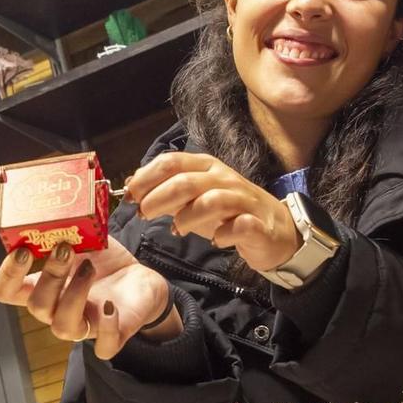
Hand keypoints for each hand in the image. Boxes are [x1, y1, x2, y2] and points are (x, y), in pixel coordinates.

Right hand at [0, 237, 176, 359]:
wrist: (139, 280)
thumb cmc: (103, 262)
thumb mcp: (84, 241)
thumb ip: (67, 231)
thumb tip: (57, 208)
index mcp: (43, 288)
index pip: (7, 292)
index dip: (7, 275)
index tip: (21, 250)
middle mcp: (56, 310)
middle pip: (37, 306)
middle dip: (50, 276)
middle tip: (64, 249)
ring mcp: (83, 326)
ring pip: (63, 326)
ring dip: (73, 294)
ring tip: (89, 267)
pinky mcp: (111, 336)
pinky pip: (102, 346)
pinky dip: (106, 327)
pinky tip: (111, 306)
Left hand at [124, 152, 301, 271]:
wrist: (274, 229)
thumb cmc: (228, 212)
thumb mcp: (193, 198)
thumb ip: (164, 191)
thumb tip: (131, 186)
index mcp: (205, 167)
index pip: (171, 162)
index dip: (146, 178)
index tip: (128, 196)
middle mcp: (224, 179)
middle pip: (186, 181)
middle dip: (159, 197)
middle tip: (143, 213)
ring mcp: (243, 200)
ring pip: (212, 200)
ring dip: (188, 216)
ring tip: (175, 230)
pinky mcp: (258, 224)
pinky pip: (241, 225)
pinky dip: (224, 234)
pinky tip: (215, 241)